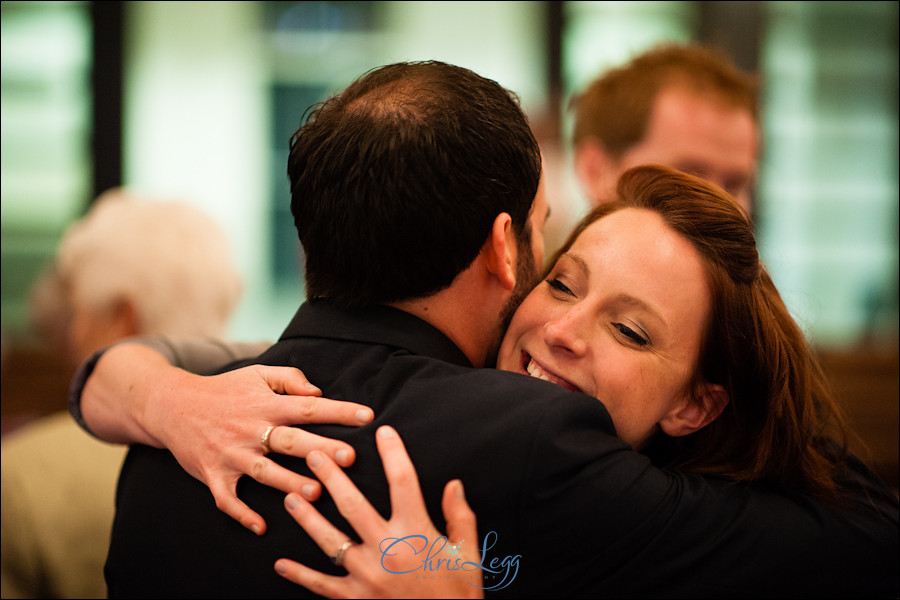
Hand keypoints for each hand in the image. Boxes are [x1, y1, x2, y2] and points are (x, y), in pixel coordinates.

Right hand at [107, 348, 374, 534]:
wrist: (172, 405)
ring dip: (289, 482)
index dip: (339, 410)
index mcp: (266, 404)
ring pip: (265, 471)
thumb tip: (318, 392)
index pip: (309, 406)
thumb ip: (290, 378)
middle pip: (291, 440)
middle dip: (320, 449)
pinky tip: (261, 527)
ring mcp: (231, 454)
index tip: (368, 415)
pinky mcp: (213, 474)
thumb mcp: (257, 374)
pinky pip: (228, 498)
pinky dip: (242, 513)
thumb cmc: (224, 390)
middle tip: (349, 459)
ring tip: (316, 493)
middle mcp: (251, 430)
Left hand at [275, 425, 482, 598]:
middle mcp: (388, 550)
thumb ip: (460, 517)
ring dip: (308, 517)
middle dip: (331, 477)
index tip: (384, 432)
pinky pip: (322, 584)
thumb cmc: (458, 594)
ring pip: (330, 539)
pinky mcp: (355, 598)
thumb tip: (453, 484)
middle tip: (314, 455)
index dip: (393, 453)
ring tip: (292, 496)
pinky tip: (281, 564)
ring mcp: (367, 575)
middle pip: (353, 505)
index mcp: (416, 533)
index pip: (403, 482)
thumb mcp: (468, 554)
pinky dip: (300, 575)